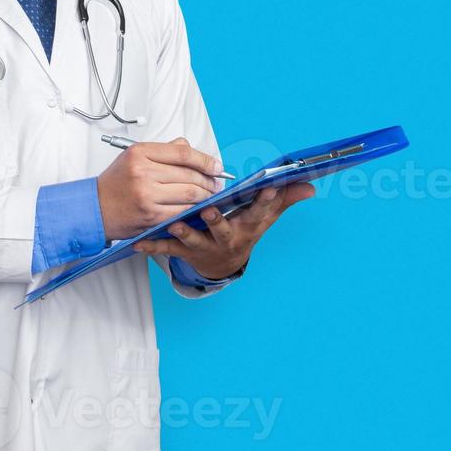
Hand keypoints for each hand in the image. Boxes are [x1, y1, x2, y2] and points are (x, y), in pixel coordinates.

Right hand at [97, 137, 221, 239]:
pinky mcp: (151, 216)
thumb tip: (190, 147)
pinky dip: (194, 209)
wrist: (95, 208)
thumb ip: (163, 150)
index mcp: (140, 153)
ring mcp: (147, 195)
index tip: (216, 165)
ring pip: (189, 194)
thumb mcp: (134, 156)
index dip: (205, 160)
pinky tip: (198, 207)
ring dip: (205, 195)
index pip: (183, 153)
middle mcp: (143, 172)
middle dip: (209, 180)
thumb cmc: (116, 182)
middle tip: (216, 182)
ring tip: (210, 194)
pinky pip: (182, 211)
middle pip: (189, 174)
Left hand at [132, 183, 315, 280]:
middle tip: (209, 209)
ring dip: (185, 233)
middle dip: (217, 220)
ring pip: (195, 241)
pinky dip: (153, 246)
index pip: (259, 211)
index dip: (265, 200)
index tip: (268, 186)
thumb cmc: (243, 231)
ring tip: (174, 224)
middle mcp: (228, 239)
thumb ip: (284, 199)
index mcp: (248, 226)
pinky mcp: (185, 253)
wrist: (221, 265)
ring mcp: (206, 247)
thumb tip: (310, 185)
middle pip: (224, 229)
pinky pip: (168, 250)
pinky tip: (140, 242)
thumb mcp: (264, 218)